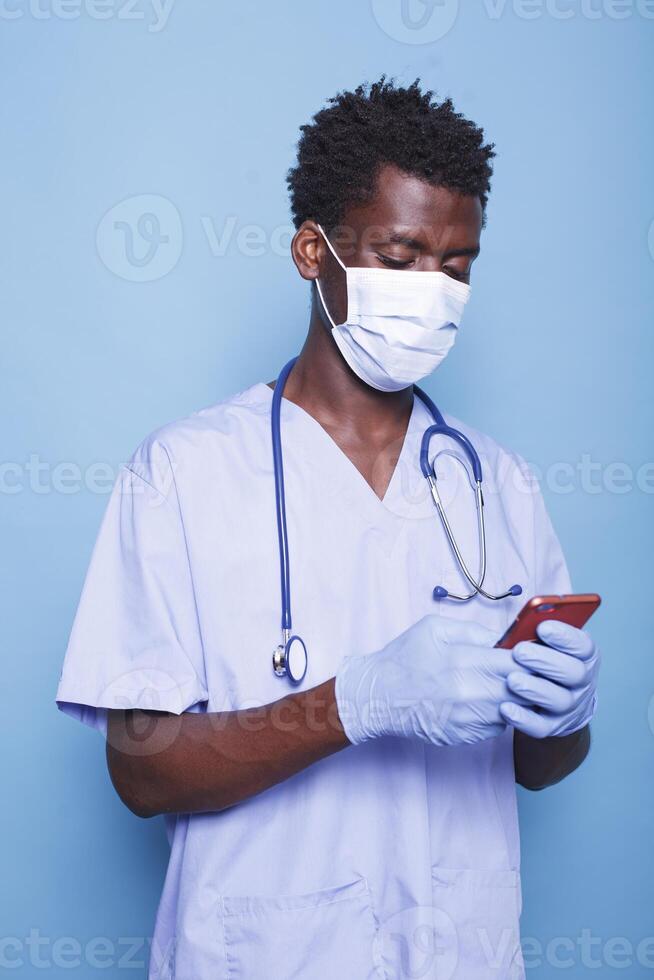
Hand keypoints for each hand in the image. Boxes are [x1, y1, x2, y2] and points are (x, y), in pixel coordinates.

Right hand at [334, 615, 526, 746]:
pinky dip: (498, 714)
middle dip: (527, 679)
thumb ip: (474, 631)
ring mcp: (468, 720)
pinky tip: (484, 702)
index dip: (529, 657)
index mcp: (463, 661)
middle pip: (523, 689)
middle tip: (522, 670)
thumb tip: (505, 637)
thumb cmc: (403, 659)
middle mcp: (469, 694)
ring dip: (515, 698)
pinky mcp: (465, 737)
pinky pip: (498, 727)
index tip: (529, 653)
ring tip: (501, 684)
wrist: (377, 697)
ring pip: (514, 710)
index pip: (518, 662)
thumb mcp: (434, 628)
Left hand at [499, 620, 599, 737]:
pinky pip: (541, 727)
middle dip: (546, 661)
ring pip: (560, 700)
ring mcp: (570, 706)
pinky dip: (524, 719)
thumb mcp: (542, 641)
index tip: (542, 627)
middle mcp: (582, 681)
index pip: (583, 645)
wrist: (551, 698)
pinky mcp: (554, 726)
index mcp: (583, 655)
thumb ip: (532, 631)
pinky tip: (505, 708)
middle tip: (520, 652)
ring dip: (535, 689)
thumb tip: (514, 627)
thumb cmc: (542, 659)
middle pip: (573, 672)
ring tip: (512, 680)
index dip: (565, 637)